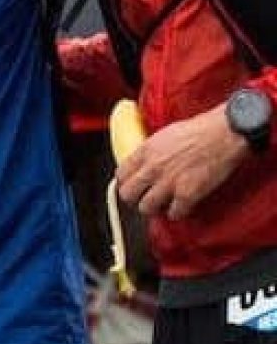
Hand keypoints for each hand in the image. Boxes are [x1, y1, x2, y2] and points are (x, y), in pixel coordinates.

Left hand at [116, 104, 248, 219]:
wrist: (223, 134)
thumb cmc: (199, 130)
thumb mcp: (164, 134)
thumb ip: (152, 150)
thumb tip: (146, 161)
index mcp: (145, 150)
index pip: (121, 174)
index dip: (126, 182)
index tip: (132, 185)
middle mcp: (152, 167)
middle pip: (128, 194)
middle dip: (134, 199)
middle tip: (143, 198)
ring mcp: (168, 182)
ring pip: (146, 208)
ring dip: (154, 209)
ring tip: (161, 205)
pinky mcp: (187, 194)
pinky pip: (174, 213)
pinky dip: (177, 213)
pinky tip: (181, 208)